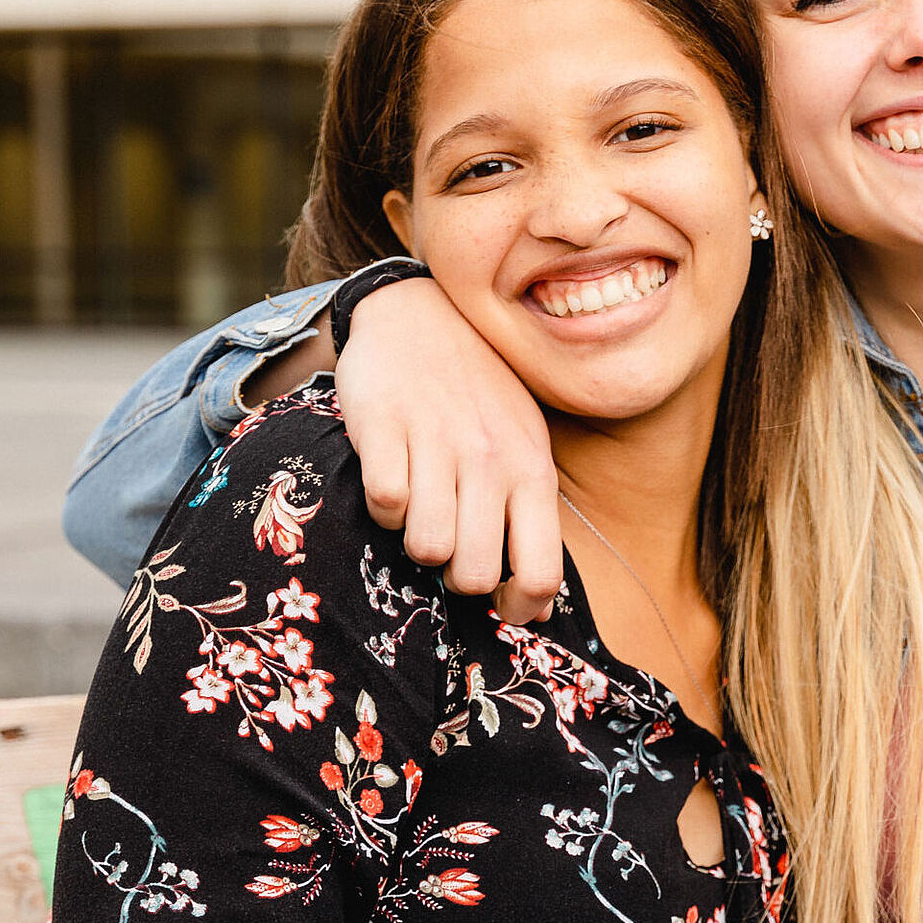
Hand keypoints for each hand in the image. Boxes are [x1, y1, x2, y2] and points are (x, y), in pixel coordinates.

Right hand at [335, 279, 562, 624]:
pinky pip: (384, 504)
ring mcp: (439, 441)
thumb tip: (534, 605)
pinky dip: (381, 506)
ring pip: (426, 547)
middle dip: (455, 574)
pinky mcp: (385, 426)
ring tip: (420, 507)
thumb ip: (529, 516)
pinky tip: (391, 478)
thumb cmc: (479, 395)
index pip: (540, 573)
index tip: (500, 607)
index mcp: (532, 470)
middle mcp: (491, 459)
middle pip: (473, 574)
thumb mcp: (523, 446)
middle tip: (449, 541)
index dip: (518, 609)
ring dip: (415, 541)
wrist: (422, 312)